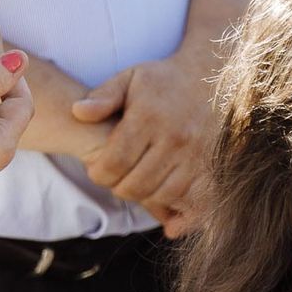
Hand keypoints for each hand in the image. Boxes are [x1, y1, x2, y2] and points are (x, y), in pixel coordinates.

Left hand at [73, 49, 219, 235]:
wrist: (213, 79)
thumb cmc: (164, 82)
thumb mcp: (131, 78)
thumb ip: (104, 96)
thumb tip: (78, 112)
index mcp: (149, 117)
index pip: (115, 163)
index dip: (99, 174)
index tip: (97, 171)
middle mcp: (174, 139)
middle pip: (136, 185)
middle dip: (118, 188)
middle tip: (115, 180)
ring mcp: (195, 156)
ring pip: (161, 196)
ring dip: (144, 198)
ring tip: (136, 184)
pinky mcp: (211, 168)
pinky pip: (191, 202)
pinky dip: (177, 212)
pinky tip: (166, 213)